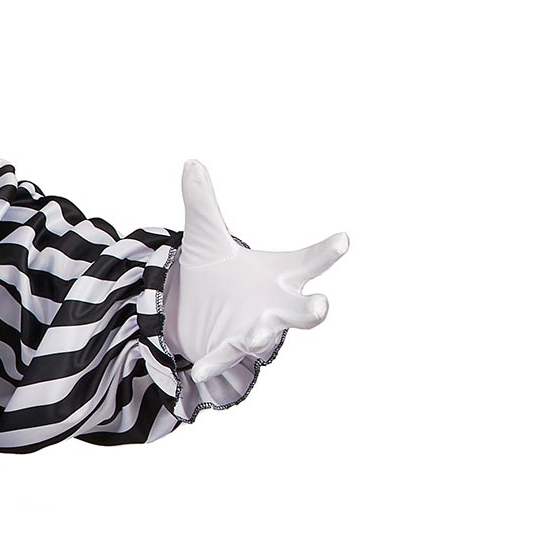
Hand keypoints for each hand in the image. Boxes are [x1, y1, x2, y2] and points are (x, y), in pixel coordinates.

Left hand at [165, 159, 346, 385]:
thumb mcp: (204, 237)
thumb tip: (190, 162)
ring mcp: (253, 330)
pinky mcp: (226, 350)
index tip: (343, 239)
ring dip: (262, 336)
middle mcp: (274, 305)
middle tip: (322, 306)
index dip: (327, 251)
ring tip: (257, 334)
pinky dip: (213, 364)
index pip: (309, 261)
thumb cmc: (214, 273)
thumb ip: (202, 203)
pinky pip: (222, 359)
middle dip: (312, 309)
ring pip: (265, 337)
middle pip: (302, 310)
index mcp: (278, 274)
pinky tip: (198, 372)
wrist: (192, 311)